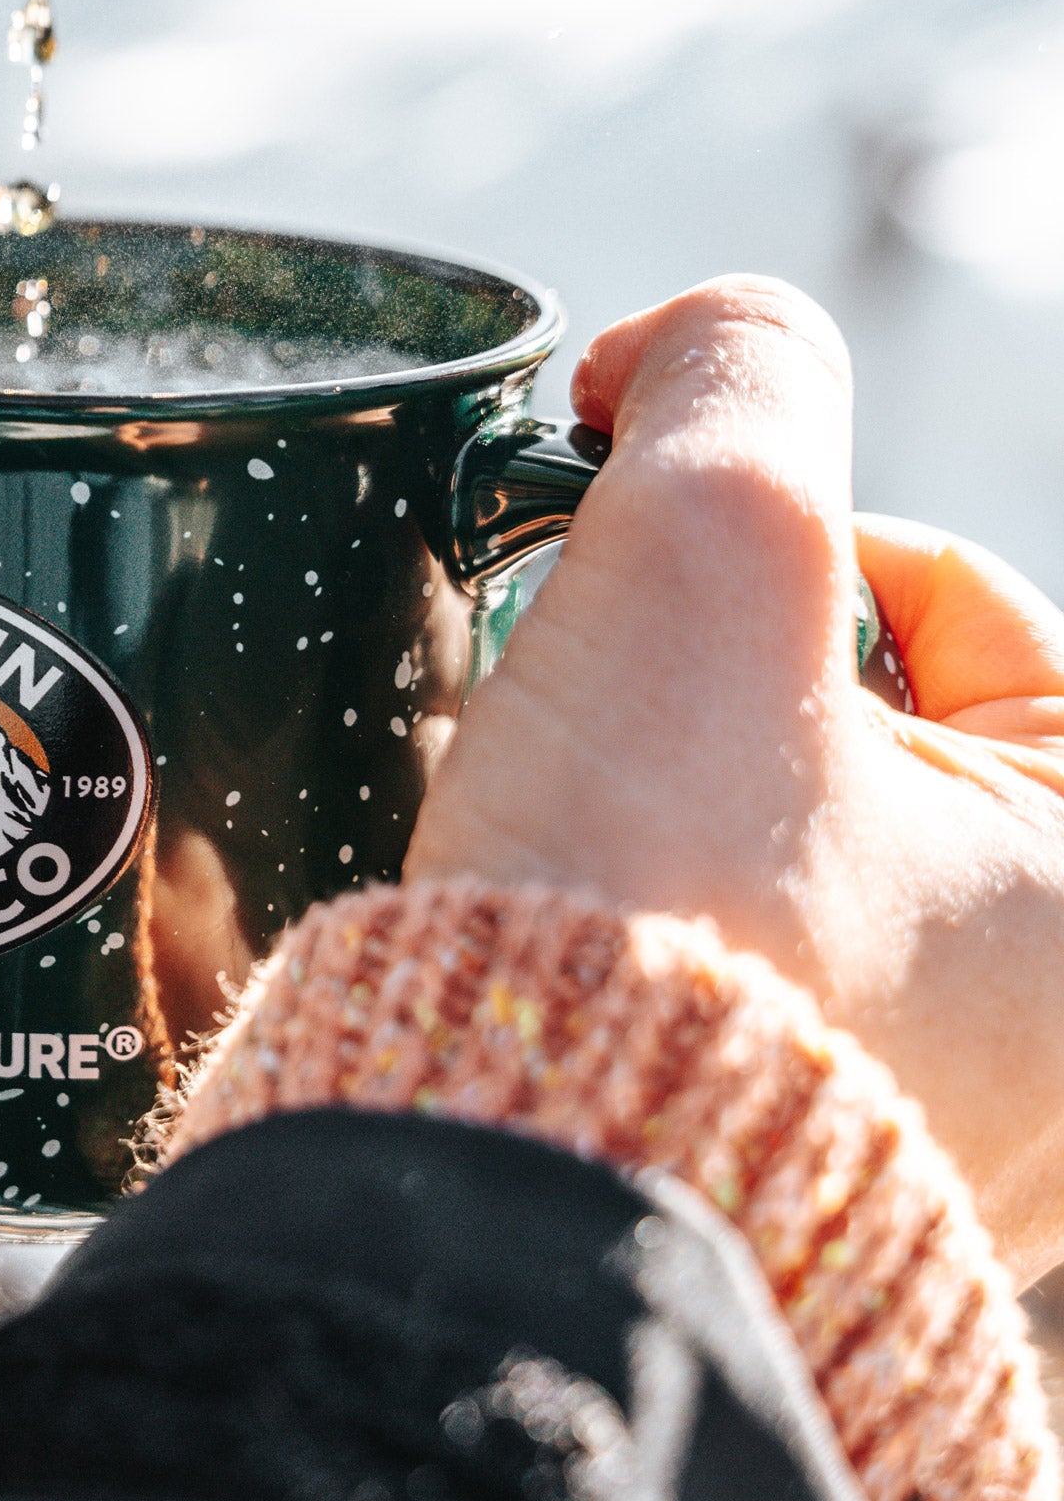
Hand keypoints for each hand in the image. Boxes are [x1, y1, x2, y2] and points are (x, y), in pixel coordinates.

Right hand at [404, 277, 1063, 1286]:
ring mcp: (940, 1100)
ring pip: (787, 823)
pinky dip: (654, 881)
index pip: (961, 594)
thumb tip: (695, 340)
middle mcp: (1054, 1006)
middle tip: (589, 654)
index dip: (781, 521)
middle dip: (712, 652)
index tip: (622, 520)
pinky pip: (737, 945)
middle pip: (869, 709)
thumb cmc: (648, 881)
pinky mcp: (799, 1151)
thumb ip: (741, 370)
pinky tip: (573, 878)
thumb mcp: (713, 548)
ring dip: (669, 758)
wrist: (494, 1160)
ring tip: (567, 767)